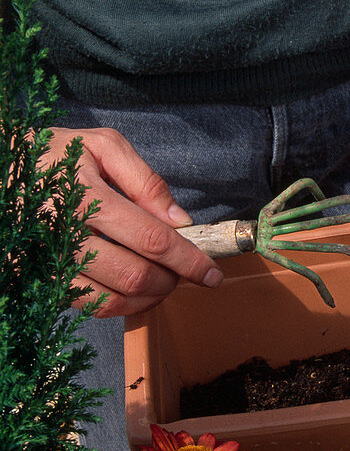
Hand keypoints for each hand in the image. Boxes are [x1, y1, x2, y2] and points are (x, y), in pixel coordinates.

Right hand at [44, 127, 223, 316]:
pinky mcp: (37, 277)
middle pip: (133, 275)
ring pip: (110, 300)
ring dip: (148, 299)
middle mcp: (63, 233)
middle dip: (170, 281)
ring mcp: (47, 260)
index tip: (212, 273)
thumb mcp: (102, 145)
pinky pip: (85, 305)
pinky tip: (133, 289)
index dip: (187, 260)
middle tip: (184, 274)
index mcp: (84, 195)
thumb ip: (146, 181)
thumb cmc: (55, 155)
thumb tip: (180, 220)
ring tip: (162, 282)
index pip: (151, 239)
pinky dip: (120, 305)